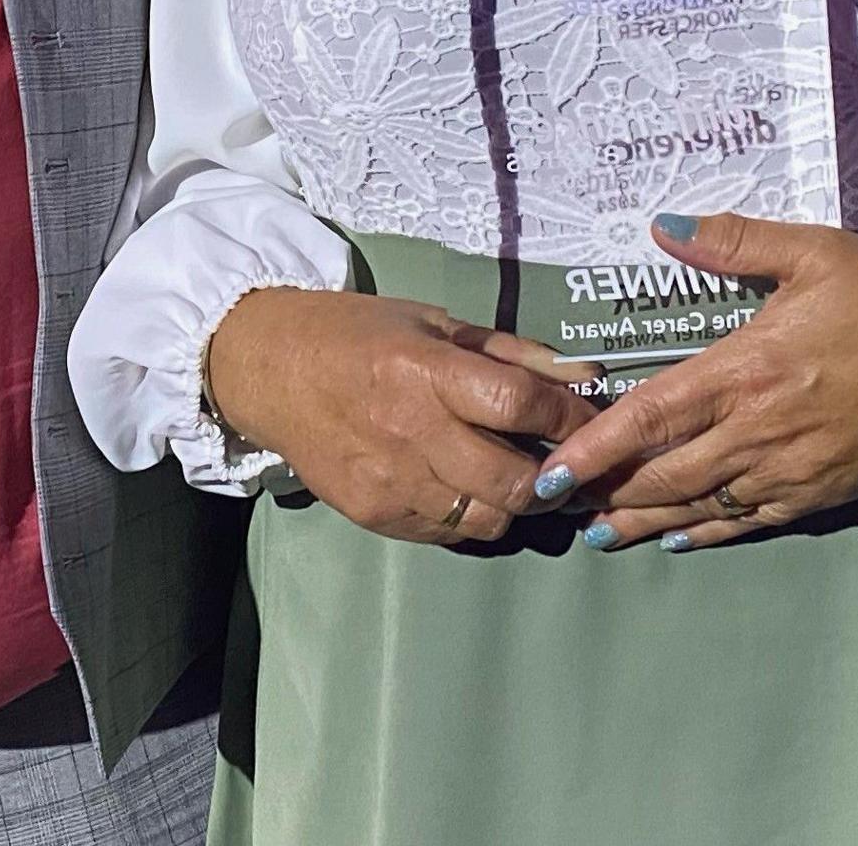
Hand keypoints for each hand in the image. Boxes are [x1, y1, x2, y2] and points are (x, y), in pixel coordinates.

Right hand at [202, 288, 600, 544]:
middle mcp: (410, 432)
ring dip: (512, 501)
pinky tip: (462, 485)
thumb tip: (581, 376)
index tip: (588, 421)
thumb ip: (511, 354)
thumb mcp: (435, 324)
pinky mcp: (375, 514)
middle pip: (514, 480)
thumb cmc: (356, 337)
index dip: (568, 418)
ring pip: (487, 519)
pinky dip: (468, 514)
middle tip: (560, 462)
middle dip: (552, 476)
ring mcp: (391, 481)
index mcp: (426, 372)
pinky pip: (447, 533)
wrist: (270, 370)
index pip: (520, 404)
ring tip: (511, 474)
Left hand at [534, 214, 857, 551]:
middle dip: (606, 492)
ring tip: (597, 532)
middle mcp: (764, 427)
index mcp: (752, 367)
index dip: (596, 447)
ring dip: (645, 520)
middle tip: (554, 503)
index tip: (552, 469)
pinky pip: (751, 521)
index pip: (653, 415)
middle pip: (665, 472)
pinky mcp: (824, 492)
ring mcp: (794, 468)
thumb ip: (736, 241)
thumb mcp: (815, 252)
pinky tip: (677, 538)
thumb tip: (666, 224)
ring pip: (702, 506)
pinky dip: (708, 532)